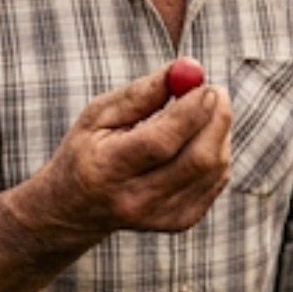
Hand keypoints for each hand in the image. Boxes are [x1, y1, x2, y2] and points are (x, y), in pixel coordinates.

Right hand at [37, 60, 232, 234]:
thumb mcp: (99, 115)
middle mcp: (135, 199)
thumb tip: (185, 69)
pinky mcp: (179, 222)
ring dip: (217, 133)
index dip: (190, 112)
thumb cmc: (88, 148)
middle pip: (196, 161)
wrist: (75, 209)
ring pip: (212, 169)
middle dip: (216, 120)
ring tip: (199, 114)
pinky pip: (215, 182)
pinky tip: (195, 142)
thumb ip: (140, 94)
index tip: (207, 86)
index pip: (160, 142)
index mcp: (107, 169)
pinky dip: (216, 153)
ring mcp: (160, 216)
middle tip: (217, 92)